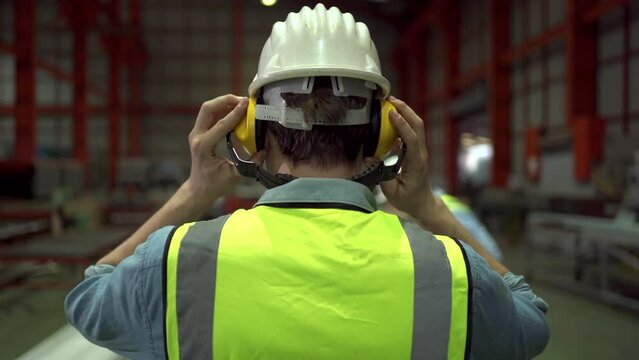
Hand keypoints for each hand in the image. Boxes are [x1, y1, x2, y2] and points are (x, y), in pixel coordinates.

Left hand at [186, 94, 248, 203]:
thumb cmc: (215, 185)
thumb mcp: (234, 176)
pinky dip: (221, 109)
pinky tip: (234, 110)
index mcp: (203, 146)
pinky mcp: (199, 132)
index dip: (235, 113)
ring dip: (223, 103)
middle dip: (225, 100)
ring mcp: (196, 133)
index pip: (220, 124)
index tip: (247, 104)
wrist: (199, 189)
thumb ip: (250, 164)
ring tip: (241, 103)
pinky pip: (209, 115)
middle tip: (243, 100)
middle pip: (208, 109)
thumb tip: (265, 151)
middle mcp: (197, 136)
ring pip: (207, 109)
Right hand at [380, 96, 436, 218]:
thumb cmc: (408, 200)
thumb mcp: (391, 191)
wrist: (422, 204)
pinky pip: (412, 132)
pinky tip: (391, 117)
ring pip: (417, 126)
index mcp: (416, 163)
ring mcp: (420, 151)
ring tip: (390, 104)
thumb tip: (372, 157)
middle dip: (406, 110)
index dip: (402, 124)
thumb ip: (382, 174)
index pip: (411, 139)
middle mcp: (421, 154)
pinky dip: (403, 121)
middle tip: (390, 100)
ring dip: (405, 112)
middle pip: (418, 125)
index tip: (390, 113)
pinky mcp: (416, 151)